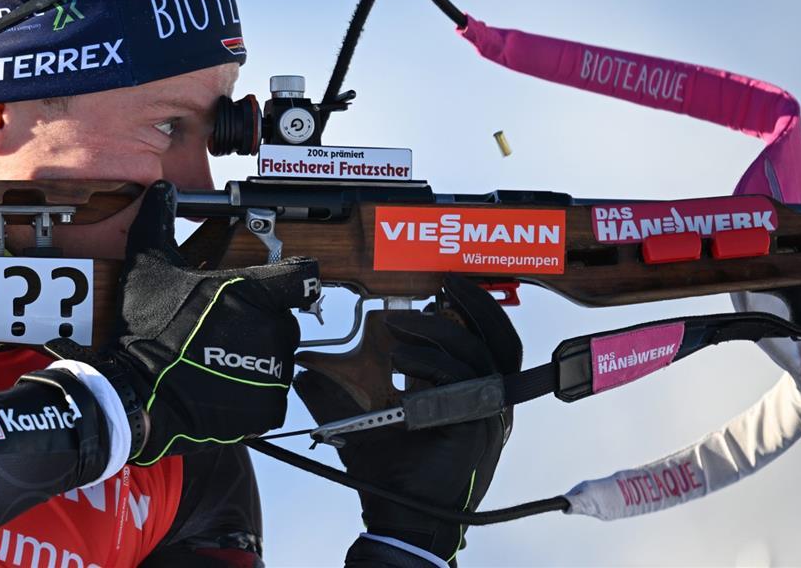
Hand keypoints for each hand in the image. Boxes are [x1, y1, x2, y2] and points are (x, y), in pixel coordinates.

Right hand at [101, 181, 318, 464]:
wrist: (138, 397)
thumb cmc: (146, 329)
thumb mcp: (148, 268)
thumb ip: (159, 224)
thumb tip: (160, 190)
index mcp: (253, 290)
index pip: (302, 275)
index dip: (292, 276)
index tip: (281, 283)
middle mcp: (273, 327)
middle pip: (285, 317)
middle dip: (262, 320)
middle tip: (225, 328)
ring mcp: (275, 369)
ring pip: (280, 356)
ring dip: (259, 356)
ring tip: (220, 359)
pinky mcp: (270, 404)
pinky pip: (273, 392)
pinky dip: (254, 391)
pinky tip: (223, 385)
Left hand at [295, 275, 521, 560]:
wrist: (397, 515)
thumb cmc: (388, 473)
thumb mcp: (359, 421)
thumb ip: (336, 395)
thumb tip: (303, 372)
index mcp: (469, 393)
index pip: (486, 340)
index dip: (473, 309)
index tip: (445, 288)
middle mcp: (484, 400)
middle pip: (497, 339)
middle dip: (475, 305)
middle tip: (445, 286)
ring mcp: (485, 414)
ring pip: (477, 353)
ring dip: (438, 331)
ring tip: (397, 326)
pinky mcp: (476, 425)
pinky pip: (461, 382)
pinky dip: (431, 364)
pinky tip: (400, 362)